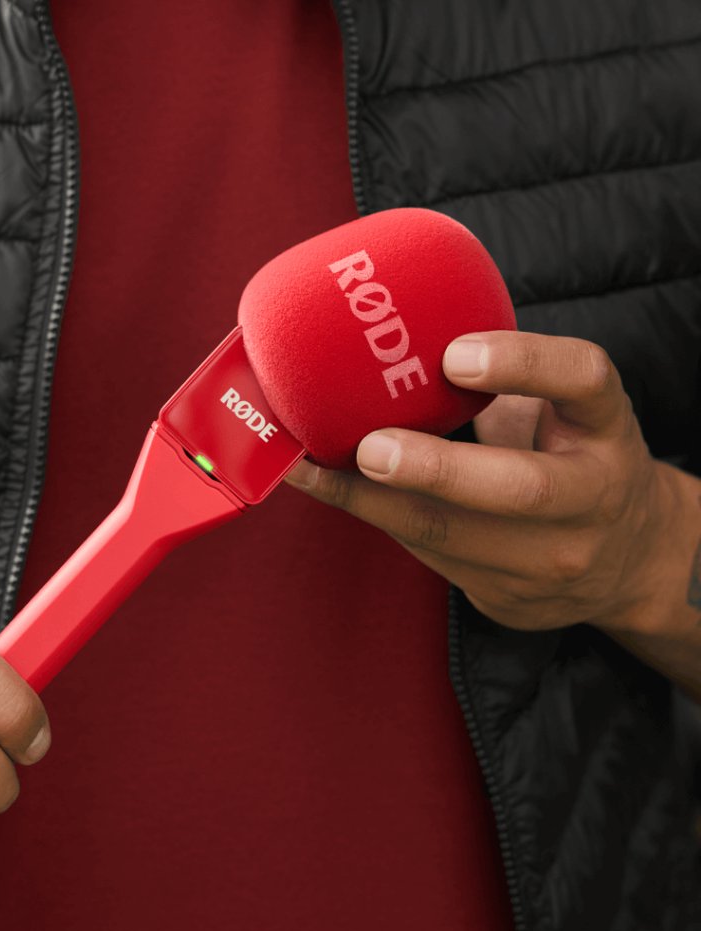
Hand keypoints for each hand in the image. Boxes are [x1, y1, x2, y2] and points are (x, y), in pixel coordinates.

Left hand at [286, 330, 670, 632]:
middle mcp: (591, 494)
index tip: (455, 354)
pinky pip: (427, 555)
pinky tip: (325, 491)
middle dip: (437, 470)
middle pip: (521, 487)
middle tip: (371, 447)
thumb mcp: (565, 409)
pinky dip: (371, 517)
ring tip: (309, 471)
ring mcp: (555, 555)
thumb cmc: (573, 458)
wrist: (627, 562)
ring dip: (372, 501)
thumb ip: (509, 375)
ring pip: (454, 536)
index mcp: (605, 426)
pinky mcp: (511, 595)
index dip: (523, 363)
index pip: (583, 380)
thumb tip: (397, 329)